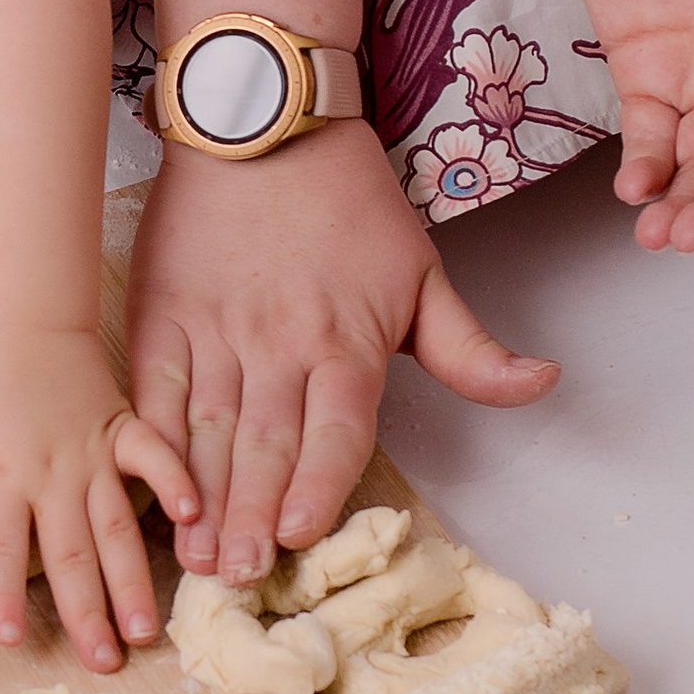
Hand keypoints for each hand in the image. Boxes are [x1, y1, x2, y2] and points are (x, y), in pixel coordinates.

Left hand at [0, 322, 195, 671]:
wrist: (20, 315)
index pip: (0, 547)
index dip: (3, 593)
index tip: (10, 640)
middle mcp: (49, 475)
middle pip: (69, 553)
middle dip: (87, 612)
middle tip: (103, 664)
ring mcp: (91, 454)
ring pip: (116, 527)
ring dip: (133, 579)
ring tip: (147, 630)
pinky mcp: (121, 429)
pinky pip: (155, 459)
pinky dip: (175, 484)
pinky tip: (193, 517)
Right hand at [125, 127, 556, 587]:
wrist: (264, 118)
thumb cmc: (348, 200)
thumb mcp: (421, 273)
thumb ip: (470, 349)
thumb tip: (543, 384)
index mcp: (345, 340)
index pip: (333, 430)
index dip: (316, 486)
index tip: (299, 535)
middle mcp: (279, 342)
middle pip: (265, 444)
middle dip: (250, 516)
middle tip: (237, 575)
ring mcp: (216, 329)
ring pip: (207, 428)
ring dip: (201, 497)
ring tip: (194, 554)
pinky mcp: (165, 311)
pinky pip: (155, 388)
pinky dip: (151, 440)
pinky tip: (153, 484)